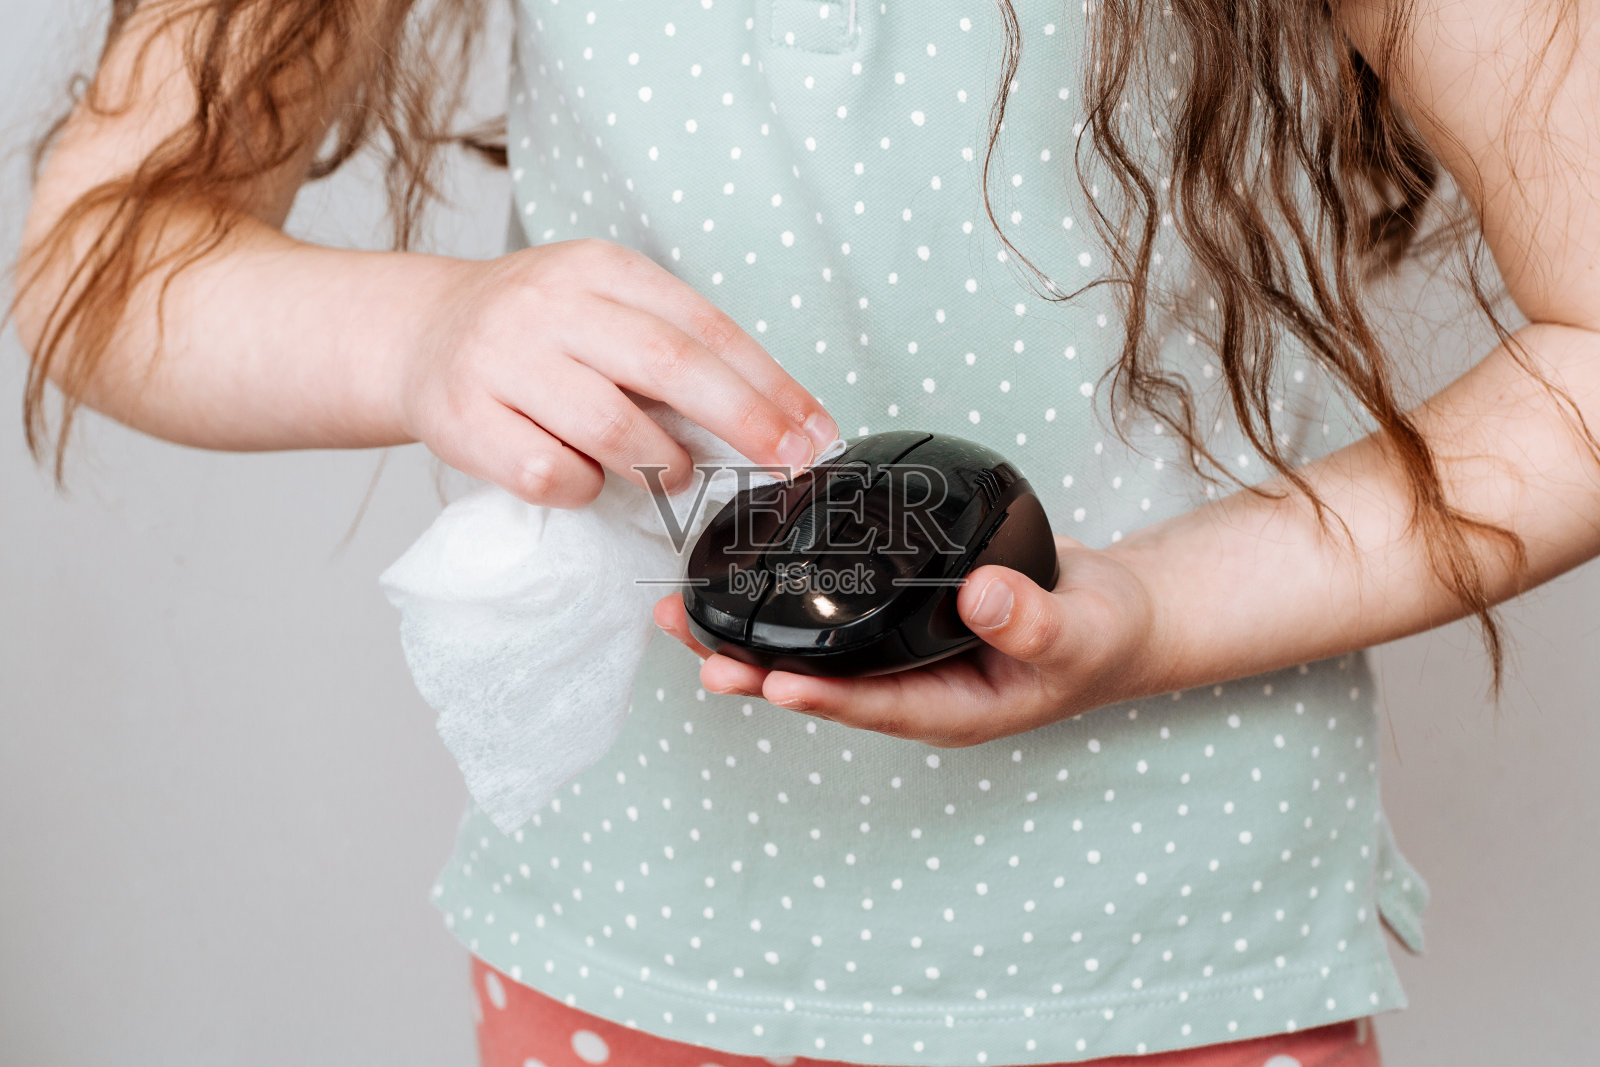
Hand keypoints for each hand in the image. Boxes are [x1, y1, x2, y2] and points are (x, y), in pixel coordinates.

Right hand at [395, 238, 836, 506]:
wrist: (418, 334)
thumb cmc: (536, 335)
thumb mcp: (602, 308)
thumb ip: (673, 350)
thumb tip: (773, 420)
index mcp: (601, 269)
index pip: (705, 328)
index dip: (770, 385)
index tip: (815, 432)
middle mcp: (551, 305)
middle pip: (670, 365)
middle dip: (746, 421)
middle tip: (790, 463)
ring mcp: (503, 360)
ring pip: (612, 428)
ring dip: (662, 464)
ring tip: (672, 473)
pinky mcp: (465, 419)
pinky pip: (551, 473)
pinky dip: (585, 488)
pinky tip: (585, 478)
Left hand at [653, 536, 1166, 746]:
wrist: (1111, 614)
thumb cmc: (1103, 636)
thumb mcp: (1083, 632)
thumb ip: (1036, 621)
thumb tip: (981, 594)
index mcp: (953, 708)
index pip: (876, 708)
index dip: (824, 698)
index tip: (772, 683)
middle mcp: (915, 686)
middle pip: (822, 683)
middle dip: (755, 667)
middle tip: (694, 647)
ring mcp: (903, 654)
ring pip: (817, 650)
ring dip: (753, 634)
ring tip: (686, 616)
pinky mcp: (899, 617)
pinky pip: (837, 614)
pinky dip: (792, 598)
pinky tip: (748, 578)